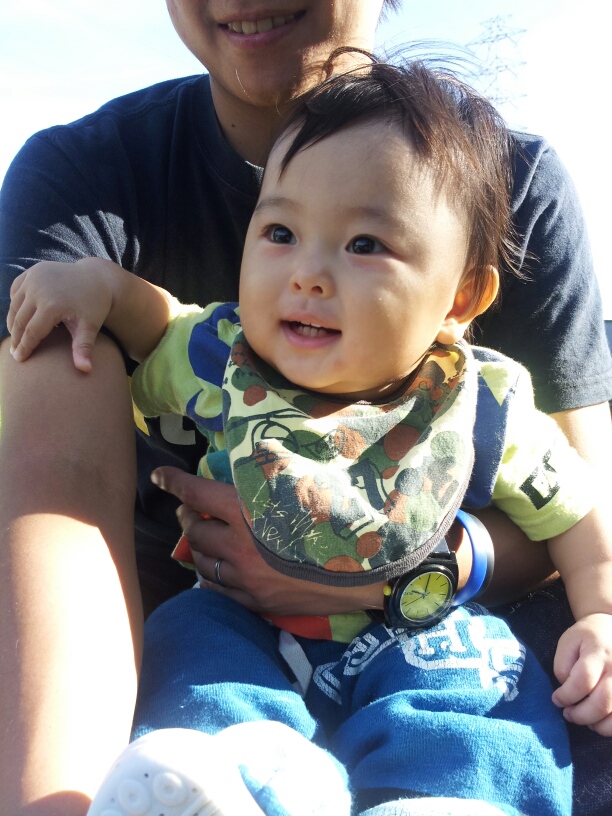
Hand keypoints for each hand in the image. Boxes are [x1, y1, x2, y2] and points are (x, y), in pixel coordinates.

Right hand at [8, 258, 115, 371]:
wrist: (97, 278)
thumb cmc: (94, 306)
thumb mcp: (90, 326)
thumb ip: (84, 348)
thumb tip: (86, 371)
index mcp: (52, 304)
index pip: (32, 332)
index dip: (24, 347)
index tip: (19, 359)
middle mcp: (39, 289)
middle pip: (20, 320)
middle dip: (16, 338)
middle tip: (14, 352)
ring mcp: (34, 277)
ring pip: (15, 305)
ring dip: (13, 322)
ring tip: (15, 338)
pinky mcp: (32, 271)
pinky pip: (16, 290)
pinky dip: (15, 304)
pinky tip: (18, 317)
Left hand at [151, 466, 385, 615]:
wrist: (370, 572)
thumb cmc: (340, 519)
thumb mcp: (306, 485)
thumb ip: (269, 477)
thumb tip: (246, 467)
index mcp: (250, 512)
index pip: (197, 493)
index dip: (174, 482)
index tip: (158, 476)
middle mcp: (240, 547)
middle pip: (193, 530)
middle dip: (187, 515)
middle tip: (191, 509)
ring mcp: (246, 579)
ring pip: (201, 561)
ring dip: (197, 545)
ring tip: (203, 535)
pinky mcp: (256, 602)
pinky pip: (217, 589)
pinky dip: (211, 574)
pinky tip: (218, 567)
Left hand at [552, 613, 611, 735]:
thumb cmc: (589, 636)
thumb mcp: (569, 641)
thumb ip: (563, 665)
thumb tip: (567, 690)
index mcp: (599, 652)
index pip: (583, 680)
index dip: (567, 695)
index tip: (557, 699)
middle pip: (602, 702)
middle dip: (580, 715)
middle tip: (568, 714)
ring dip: (597, 725)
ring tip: (585, 719)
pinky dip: (611, 727)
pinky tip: (601, 721)